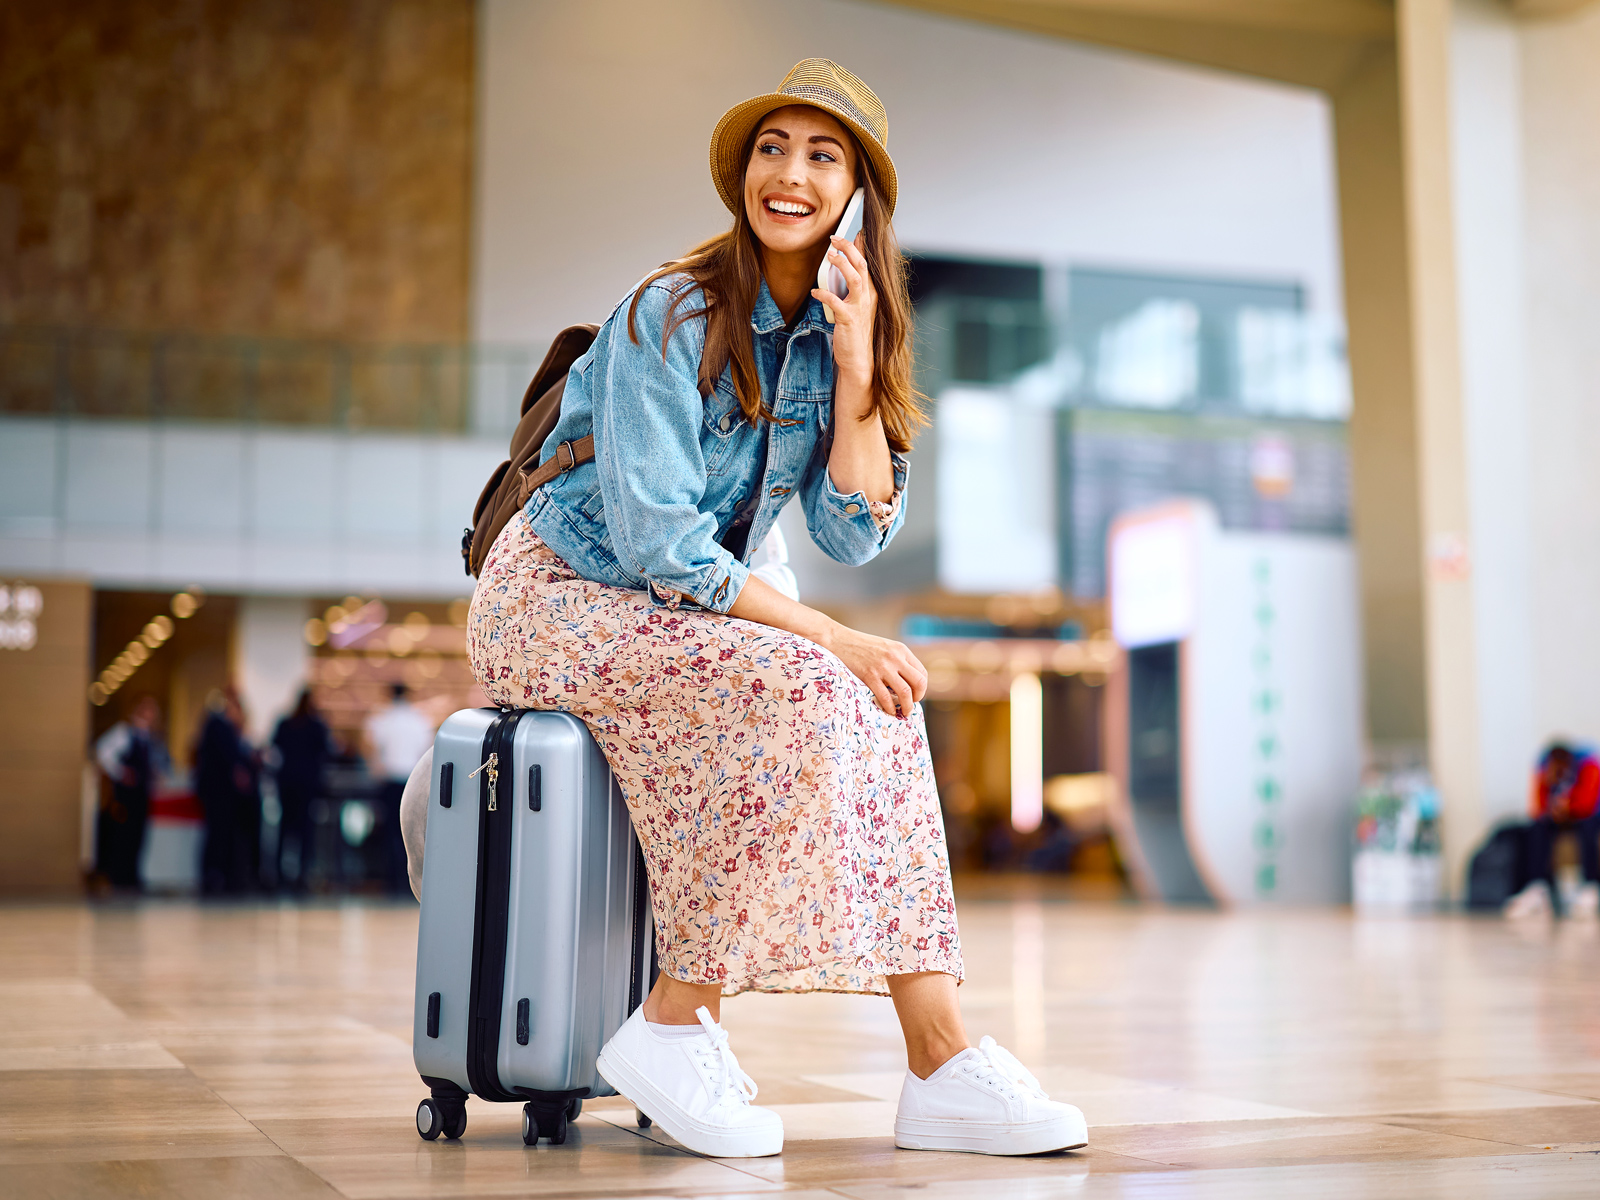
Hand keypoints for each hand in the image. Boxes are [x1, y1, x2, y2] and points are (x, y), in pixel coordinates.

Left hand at [812, 233, 875, 397]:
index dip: (861, 245)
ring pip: (855, 279)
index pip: (868, 263)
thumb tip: (843, 268)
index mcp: (870, 292)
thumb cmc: (854, 331)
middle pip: (862, 265)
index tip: (854, 230)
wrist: (858, 359)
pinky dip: (825, 294)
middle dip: (849, 248)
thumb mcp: (855, 305)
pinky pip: (837, 303)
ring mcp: (860, 308)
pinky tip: (815, 291)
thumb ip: (851, 287)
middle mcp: (868, 297)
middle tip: (834, 237)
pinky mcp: (849, 320)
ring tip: (829, 255)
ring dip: (842, 265)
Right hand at [824, 622, 926, 718]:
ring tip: (904, 712)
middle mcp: (895, 657)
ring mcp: (883, 667)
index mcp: (901, 650)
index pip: (922, 672)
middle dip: (918, 697)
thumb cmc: (859, 645)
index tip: (915, 694)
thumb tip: (905, 682)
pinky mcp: (869, 675)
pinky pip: (885, 697)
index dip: (921, 687)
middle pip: (919, 682)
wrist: (838, 639)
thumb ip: (896, 660)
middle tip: (911, 704)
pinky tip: (889, 710)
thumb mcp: (884, 647)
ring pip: (905, 692)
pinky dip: (890, 707)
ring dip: (907, 706)